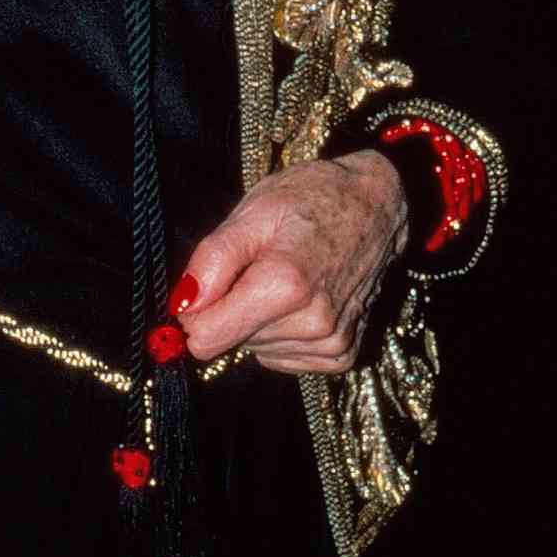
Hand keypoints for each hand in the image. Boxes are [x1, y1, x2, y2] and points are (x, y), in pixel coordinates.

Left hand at [179, 151, 406, 373]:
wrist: (374, 206)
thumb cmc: (312, 199)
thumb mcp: (252, 212)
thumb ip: (213, 259)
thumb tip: (182, 306)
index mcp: (285, 286)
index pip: (205, 338)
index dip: (196, 312)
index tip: (209, 285)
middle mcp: (313, 323)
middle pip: (231, 342)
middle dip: (234, 307)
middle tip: (261, 265)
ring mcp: (332, 343)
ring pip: (257, 349)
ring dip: (260, 318)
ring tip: (286, 276)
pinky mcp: (343, 354)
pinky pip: (284, 357)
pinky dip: (283, 332)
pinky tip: (301, 299)